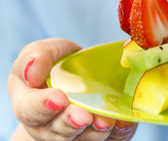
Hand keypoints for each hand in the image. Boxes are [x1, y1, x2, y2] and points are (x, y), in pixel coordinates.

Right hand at [8, 38, 137, 140]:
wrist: (79, 76)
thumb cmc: (56, 64)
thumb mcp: (44, 52)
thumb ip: (36, 57)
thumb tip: (33, 72)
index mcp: (27, 103)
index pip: (28, 110)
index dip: (42, 106)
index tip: (59, 98)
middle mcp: (47, 126)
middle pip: (55, 131)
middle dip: (71, 123)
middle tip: (83, 117)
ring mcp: (74, 134)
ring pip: (82, 138)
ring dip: (94, 132)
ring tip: (105, 122)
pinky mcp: (98, 135)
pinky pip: (109, 138)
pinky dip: (117, 132)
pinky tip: (122, 123)